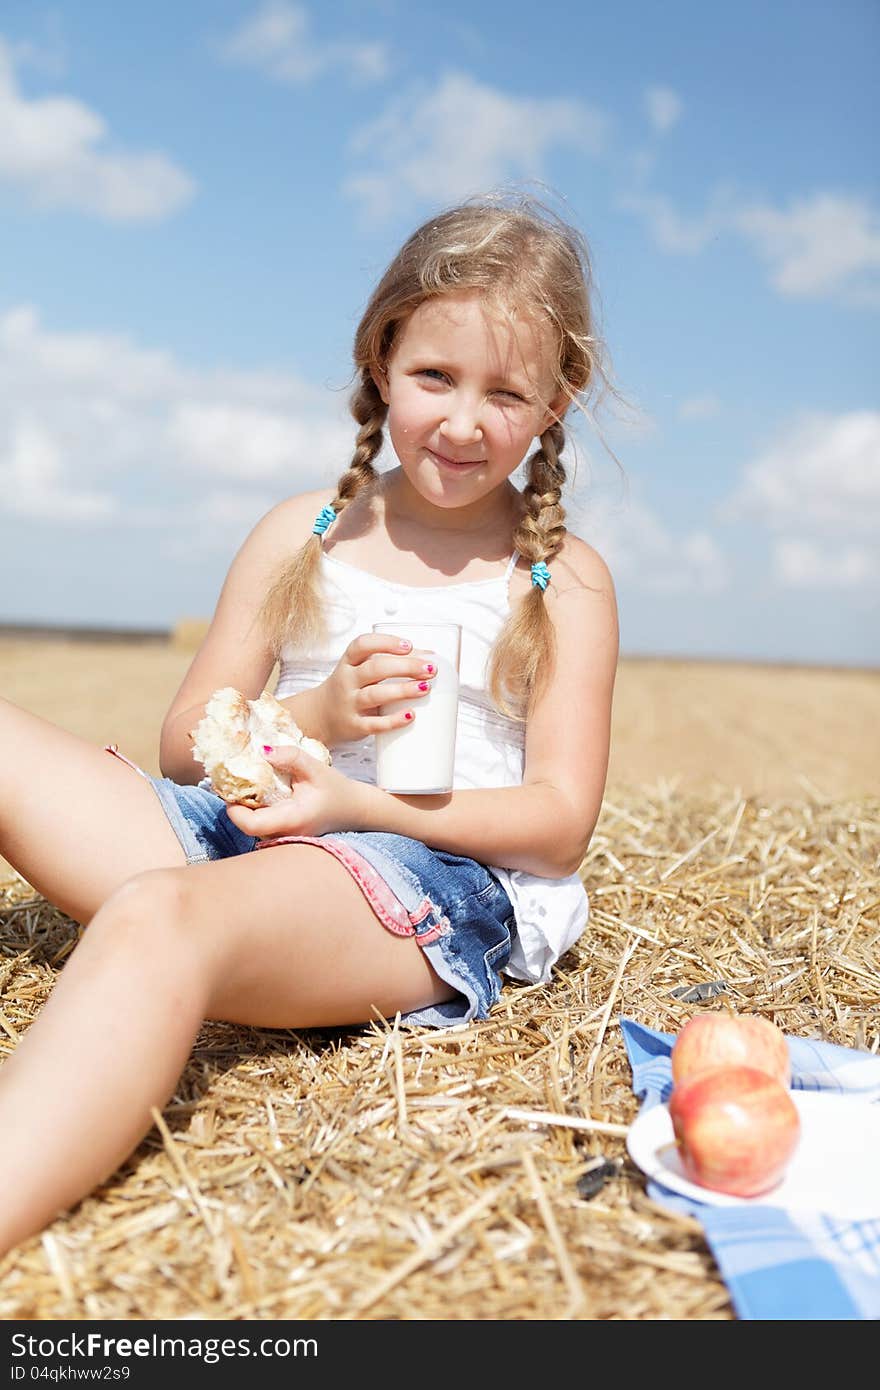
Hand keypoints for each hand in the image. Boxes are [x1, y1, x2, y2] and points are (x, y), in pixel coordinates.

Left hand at [224, 745, 368, 839]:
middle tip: (229, 782)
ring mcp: (284, 837)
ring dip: (244, 808)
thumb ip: (292, 757)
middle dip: (236, 805)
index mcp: (292, 819)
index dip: (233, 809)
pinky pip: (262, 826)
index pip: (250, 825)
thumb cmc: (338, 790)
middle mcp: (285, 834)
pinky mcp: (284, 835)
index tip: (229, 788)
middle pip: (247, 827)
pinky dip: (255, 811)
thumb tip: (264, 751)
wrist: (355, 810)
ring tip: (242, 785)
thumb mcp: (317, 768)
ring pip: (253, 827)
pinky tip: (258, 794)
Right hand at [309, 631, 437, 746]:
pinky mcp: (354, 725)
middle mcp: (347, 680)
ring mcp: (349, 703)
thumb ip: (390, 661)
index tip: (408, 645)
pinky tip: (410, 715)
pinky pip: (374, 724)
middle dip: (405, 667)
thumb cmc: (350, 688)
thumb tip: (430, 656)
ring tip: (425, 688)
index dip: (386, 643)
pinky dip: (393, 721)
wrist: (321, 716)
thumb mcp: (362, 670)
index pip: (362, 645)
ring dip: (402, 690)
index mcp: (349, 662)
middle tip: (430, 669)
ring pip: (375, 695)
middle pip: (375, 669)